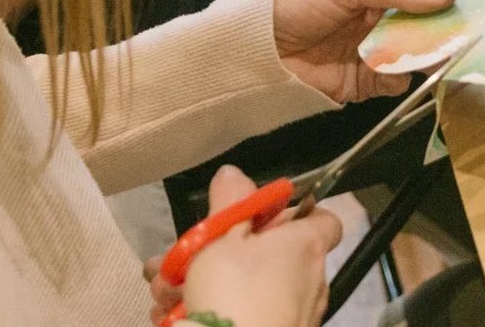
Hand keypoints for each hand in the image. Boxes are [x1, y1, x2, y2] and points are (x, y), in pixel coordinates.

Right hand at [151, 164, 341, 326]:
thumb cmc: (232, 292)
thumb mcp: (221, 237)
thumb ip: (229, 201)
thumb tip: (234, 172)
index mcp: (306, 246)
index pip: (322, 219)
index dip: (293, 212)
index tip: (259, 216)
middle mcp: (311, 280)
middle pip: (268, 254)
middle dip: (216, 253)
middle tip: (179, 259)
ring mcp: (297, 314)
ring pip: (246, 287)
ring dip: (200, 283)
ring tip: (161, 291)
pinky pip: (243, 315)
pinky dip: (210, 312)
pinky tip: (168, 314)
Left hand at [272, 0, 457, 101]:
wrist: (263, 48)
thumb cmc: (305, 2)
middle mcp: (393, 13)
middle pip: (438, 21)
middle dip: (458, 27)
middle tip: (482, 33)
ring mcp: (385, 47)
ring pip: (425, 53)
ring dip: (436, 55)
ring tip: (447, 56)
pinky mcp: (374, 79)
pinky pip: (400, 80)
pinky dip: (402, 78)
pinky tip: (393, 73)